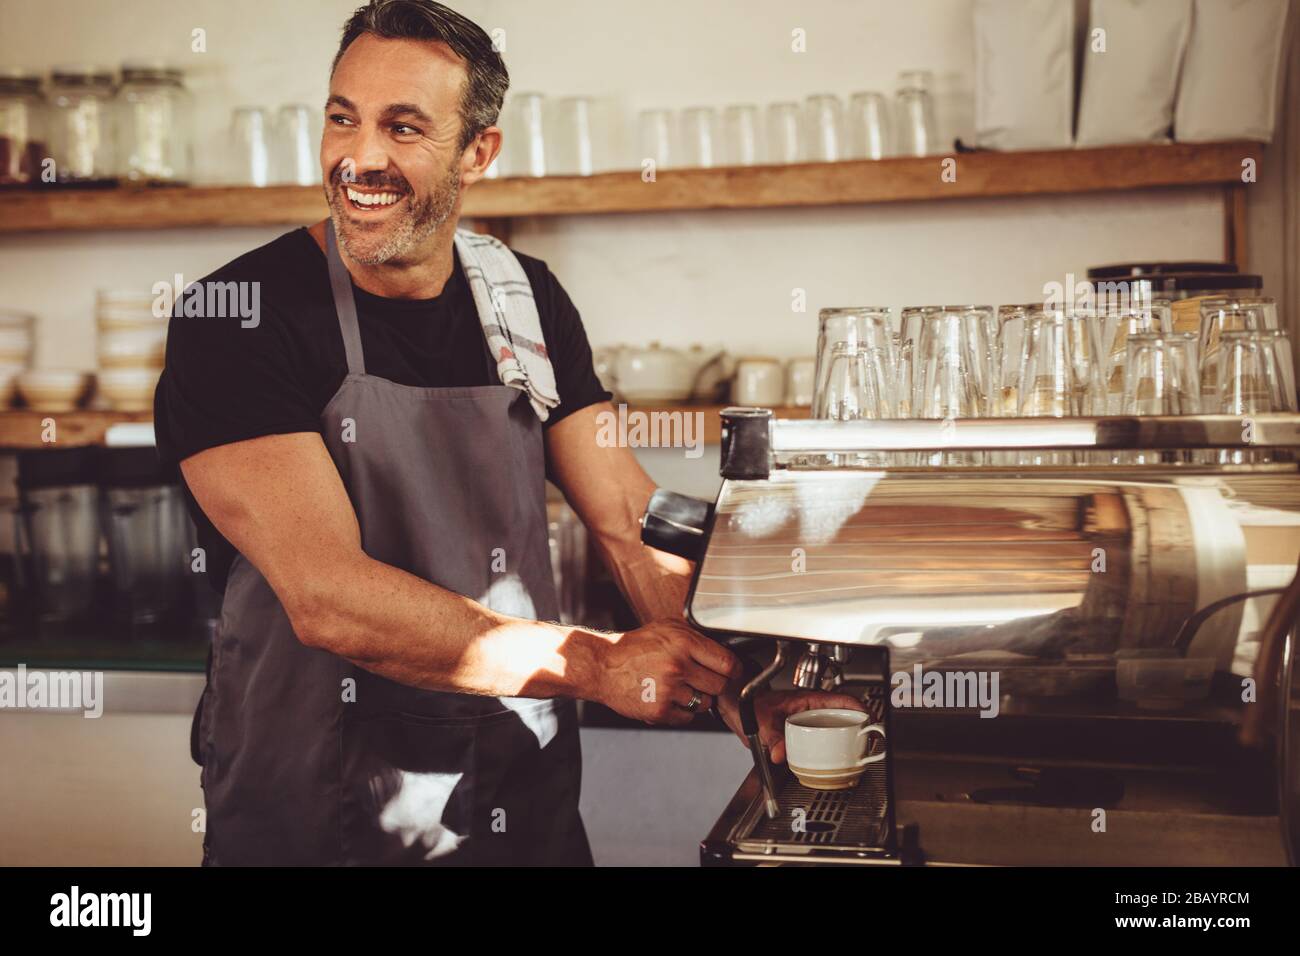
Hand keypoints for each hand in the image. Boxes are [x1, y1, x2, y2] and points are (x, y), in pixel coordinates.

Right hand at [593, 620, 741, 726]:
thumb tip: (722, 648)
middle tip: (701, 679)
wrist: (603, 666)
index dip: (733, 669)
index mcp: (683, 643)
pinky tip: (669, 698)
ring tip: (680, 688)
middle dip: (714, 683)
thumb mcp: (666, 628)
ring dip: (698, 699)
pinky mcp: (660, 711)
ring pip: (705, 704)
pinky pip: (688, 717)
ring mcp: (669, 691)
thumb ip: (695, 637)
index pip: (727, 662)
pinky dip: (682, 711)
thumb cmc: (634, 647)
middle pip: (719, 685)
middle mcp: (678, 666)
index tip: (731, 671)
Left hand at [718, 690, 866, 763]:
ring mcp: (810, 722)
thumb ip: (771, 737)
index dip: (862, 709)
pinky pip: (823, 741)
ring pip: (836, 730)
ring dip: (848, 740)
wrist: (736, 707)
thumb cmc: (749, 703)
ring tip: (859, 754)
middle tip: (870, 745)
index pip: (842, 700)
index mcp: (808, 699)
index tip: (873, 721)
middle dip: (860, 730)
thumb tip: (780, 753)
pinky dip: (832, 750)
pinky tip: (835, 761)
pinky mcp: (804, 734)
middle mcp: (812, 710)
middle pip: (845, 717)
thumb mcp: (761, 720)